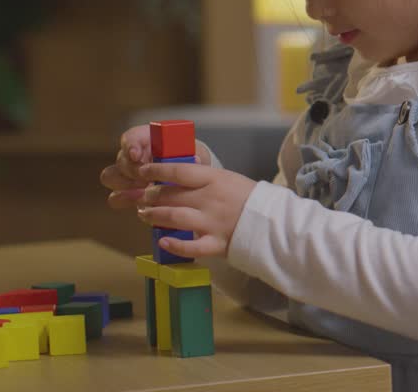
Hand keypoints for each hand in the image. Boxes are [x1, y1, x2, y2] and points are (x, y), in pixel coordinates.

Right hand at [99, 125, 208, 209]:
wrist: (188, 175)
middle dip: (132, 171)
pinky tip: (140, 204)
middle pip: (120, 160)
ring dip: (126, 185)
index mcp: (146, 139)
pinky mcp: (126, 192)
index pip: (131, 137)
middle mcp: (132, 155)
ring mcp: (126, 173)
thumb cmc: (189, 158)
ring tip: (145, 191)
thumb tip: (195, 159)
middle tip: (147, 180)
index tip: (136, 155)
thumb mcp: (192, 152)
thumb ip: (190, 153)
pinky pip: (115, 197)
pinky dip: (125, 200)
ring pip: (110, 177)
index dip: (130, 145)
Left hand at [136, 162, 257, 258]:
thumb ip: (205, 178)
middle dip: (151, 196)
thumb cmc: (250, 198)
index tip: (143, 171)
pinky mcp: (216, 243)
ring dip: (155, 216)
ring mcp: (212, 222)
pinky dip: (175, 244)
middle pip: (171, 195)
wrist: (274, 221)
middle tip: (144, 197)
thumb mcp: (229, 179)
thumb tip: (178, 175)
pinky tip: (163, 241)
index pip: (179, 171)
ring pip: (174, 217)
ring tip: (145, 215)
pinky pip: (191, 246)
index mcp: (215, 179)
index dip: (157, 170)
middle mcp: (210, 199)